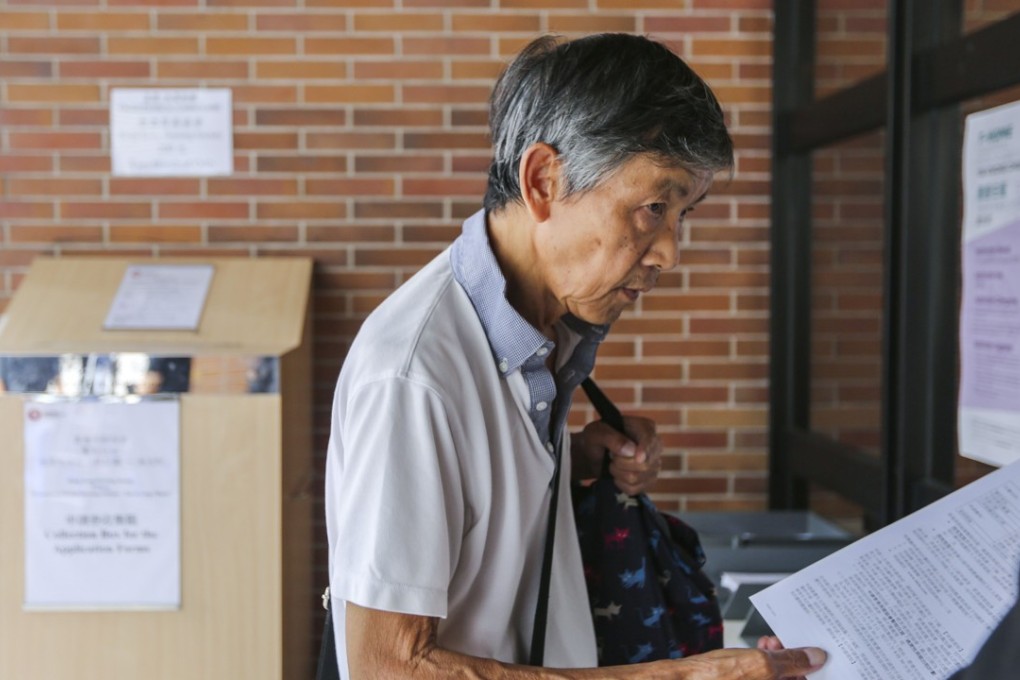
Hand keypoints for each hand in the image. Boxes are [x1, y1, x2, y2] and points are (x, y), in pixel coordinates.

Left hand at [574, 415, 661, 494]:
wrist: (594, 453)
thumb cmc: (596, 437)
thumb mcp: (597, 432)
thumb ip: (612, 438)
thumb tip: (631, 451)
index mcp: (645, 427)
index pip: (650, 440)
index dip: (645, 450)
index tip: (637, 458)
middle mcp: (654, 445)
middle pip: (646, 464)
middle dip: (622, 464)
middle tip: (612, 457)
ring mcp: (654, 464)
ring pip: (638, 478)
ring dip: (619, 474)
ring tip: (613, 464)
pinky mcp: (649, 480)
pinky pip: (636, 489)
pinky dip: (621, 484)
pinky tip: (617, 475)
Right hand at [667, 645, 826, 679]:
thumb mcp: (758, 664)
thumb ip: (790, 661)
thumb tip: (815, 657)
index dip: (817, 669)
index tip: (818, 653)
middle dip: (796, 660)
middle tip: (787, 642)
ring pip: (779, 678)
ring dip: (780, 658)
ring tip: (769, 642)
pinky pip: (764, 677)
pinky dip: (766, 663)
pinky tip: (760, 648)